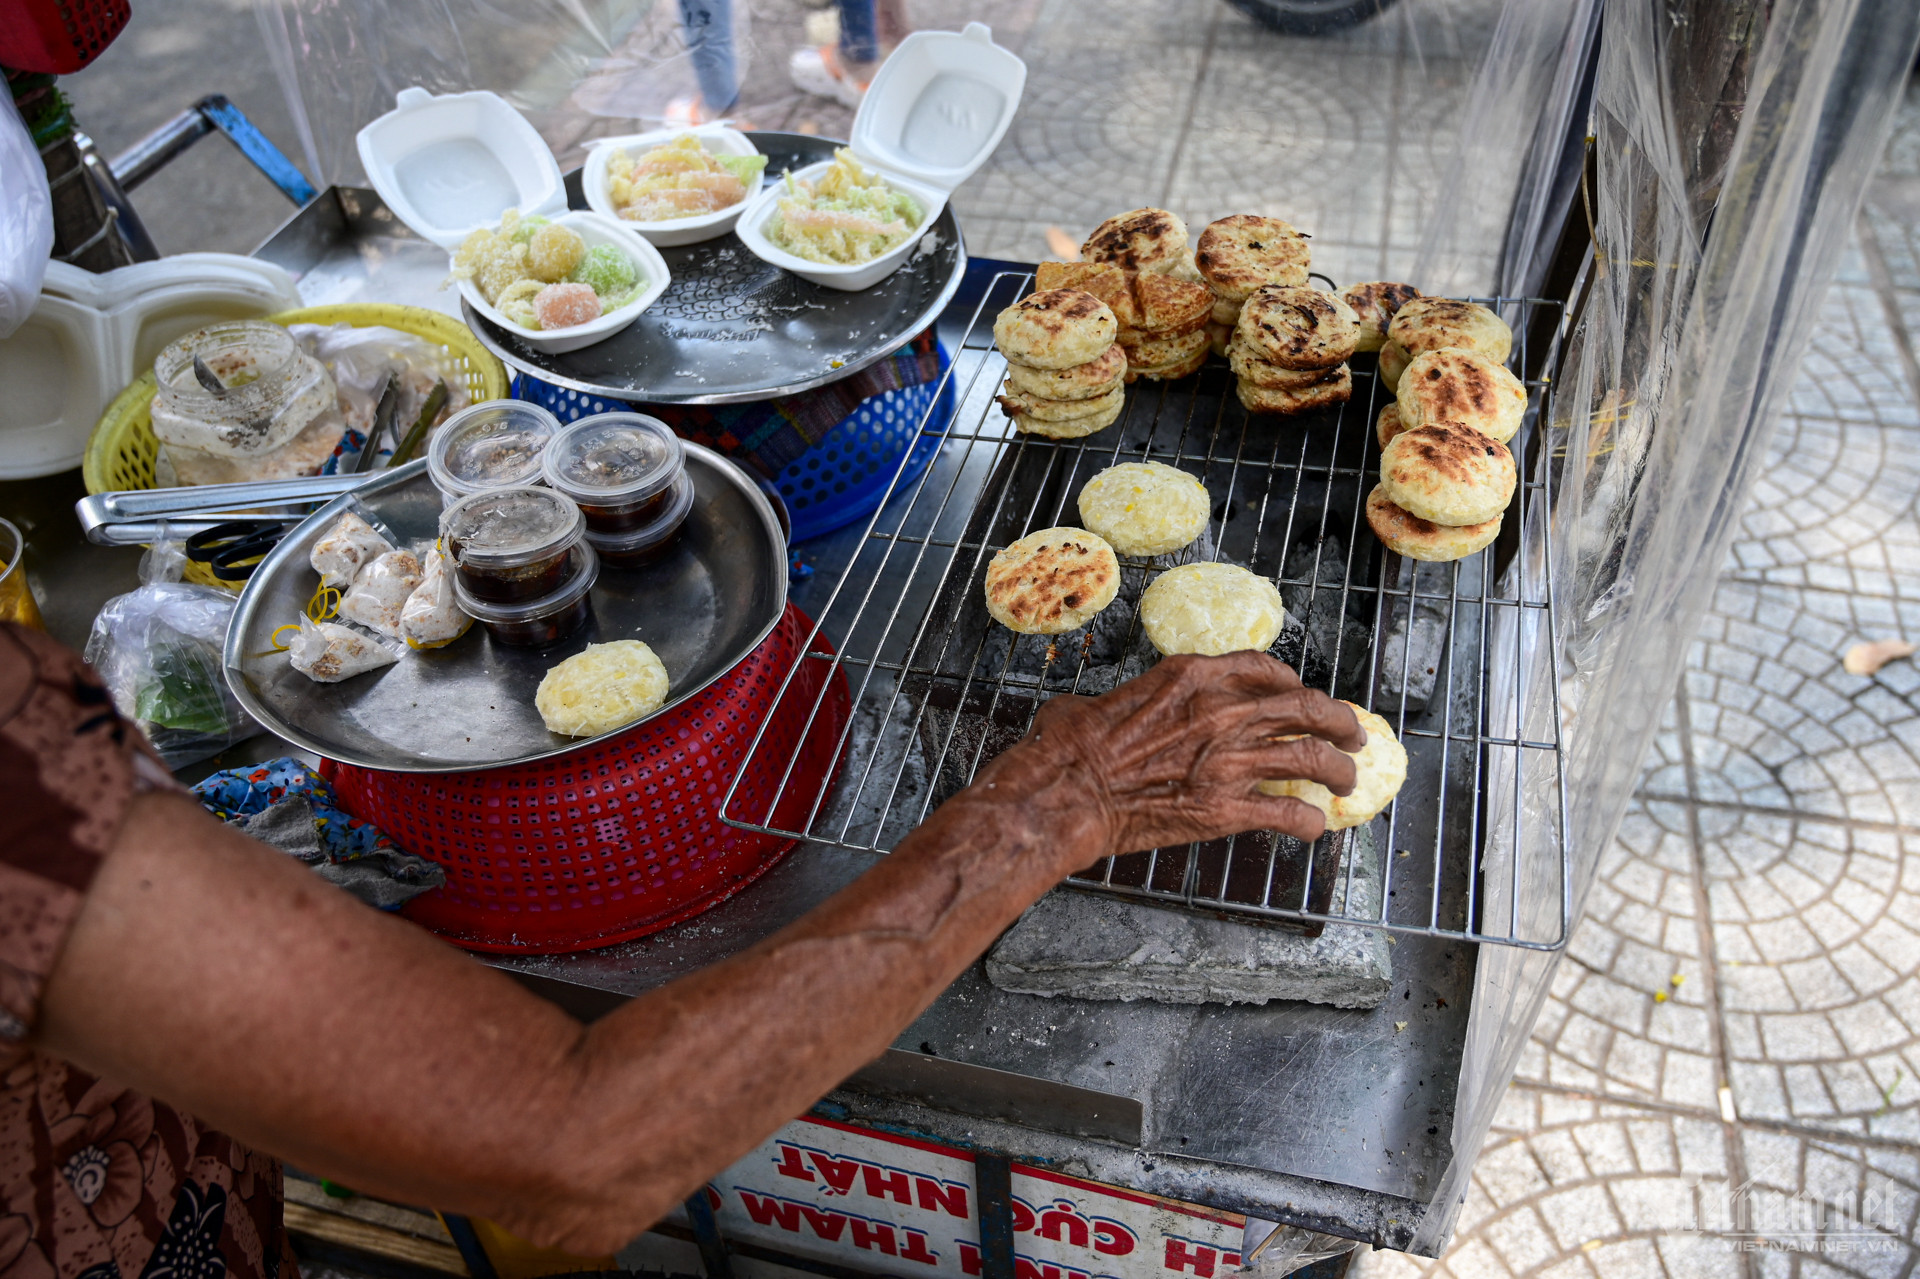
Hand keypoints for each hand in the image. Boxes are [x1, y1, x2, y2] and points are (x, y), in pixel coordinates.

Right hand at [999, 652, 1365, 862]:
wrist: (1066, 792)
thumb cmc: (1070, 746)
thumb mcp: (1102, 699)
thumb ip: (1132, 699)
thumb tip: (1117, 709)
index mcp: (1192, 677)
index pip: (1264, 669)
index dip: (1292, 682)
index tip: (1299, 692)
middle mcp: (1222, 713)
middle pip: (1306, 710)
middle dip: (1338, 721)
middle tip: (1351, 735)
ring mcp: (1229, 762)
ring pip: (1310, 759)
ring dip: (1336, 772)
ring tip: (1345, 782)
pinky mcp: (1227, 810)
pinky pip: (1288, 813)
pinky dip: (1308, 822)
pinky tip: (1312, 827)